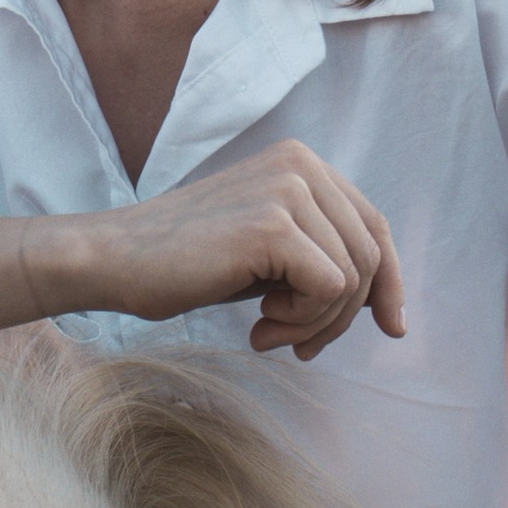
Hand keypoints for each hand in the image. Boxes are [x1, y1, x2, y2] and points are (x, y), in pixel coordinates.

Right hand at [0, 143, 403, 357]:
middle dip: (342, 316)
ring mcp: (289, 190)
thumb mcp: (266, 252)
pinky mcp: (274, 225)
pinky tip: (260, 326)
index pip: (375, 225)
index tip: (391, 327)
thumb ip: (319, 255)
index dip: (389, 282)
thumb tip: (383, 305)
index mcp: (302, 162)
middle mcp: (301, 164)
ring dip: (315, 324)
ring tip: (269, 332)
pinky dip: (302, 321)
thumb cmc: (186, 262)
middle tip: (297, 346)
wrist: (117, 260)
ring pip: (352, 278)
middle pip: (370, 255)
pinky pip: (328, 290)